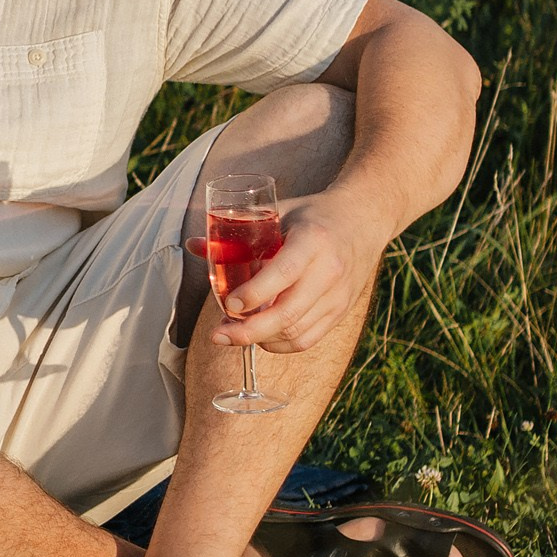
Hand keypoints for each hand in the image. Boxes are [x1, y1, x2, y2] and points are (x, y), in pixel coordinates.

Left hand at [195, 188, 388, 353]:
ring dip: (260, 338)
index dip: (254, 293)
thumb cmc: (312, 216)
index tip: (229, 304)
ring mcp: (338, 295)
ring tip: (231, 333)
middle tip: (218, 335)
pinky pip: (309, 338)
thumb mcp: (278, 212)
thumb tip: (193, 246)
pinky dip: (280, 344)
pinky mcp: (341, 311)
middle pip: (288, 313)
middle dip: (248, 330)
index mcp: (313, 241)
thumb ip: (237, 231)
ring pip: (296, 331)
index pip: (283, 273)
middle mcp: (330, 271)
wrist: (363, 221)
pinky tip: (260, 337)